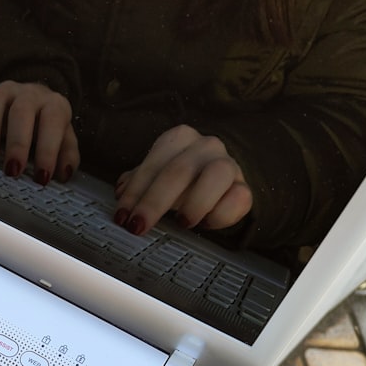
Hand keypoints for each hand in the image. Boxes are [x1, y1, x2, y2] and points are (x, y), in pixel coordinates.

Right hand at [0, 81, 79, 184]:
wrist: (31, 100)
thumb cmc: (46, 127)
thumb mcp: (63, 139)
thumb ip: (66, 155)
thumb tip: (63, 174)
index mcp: (53, 105)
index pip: (53, 122)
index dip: (48, 150)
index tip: (41, 177)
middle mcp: (28, 94)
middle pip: (21, 112)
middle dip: (17, 144)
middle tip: (12, 171)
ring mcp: (3, 92)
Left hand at [114, 125, 252, 235]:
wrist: (217, 182)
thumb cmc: (180, 180)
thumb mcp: (155, 177)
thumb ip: (136, 184)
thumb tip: (121, 192)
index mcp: (179, 139)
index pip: (153, 165)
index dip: (134, 193)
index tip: (122, 217)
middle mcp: (206, 146)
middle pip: (179, 171)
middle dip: (154, 203)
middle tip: (138, 227)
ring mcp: (228, 165)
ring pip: (216, 176)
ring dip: (195, 203)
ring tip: (181, 224)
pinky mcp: (244, 187)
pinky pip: (239, 198)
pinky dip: (221, 215)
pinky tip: (205, 224)